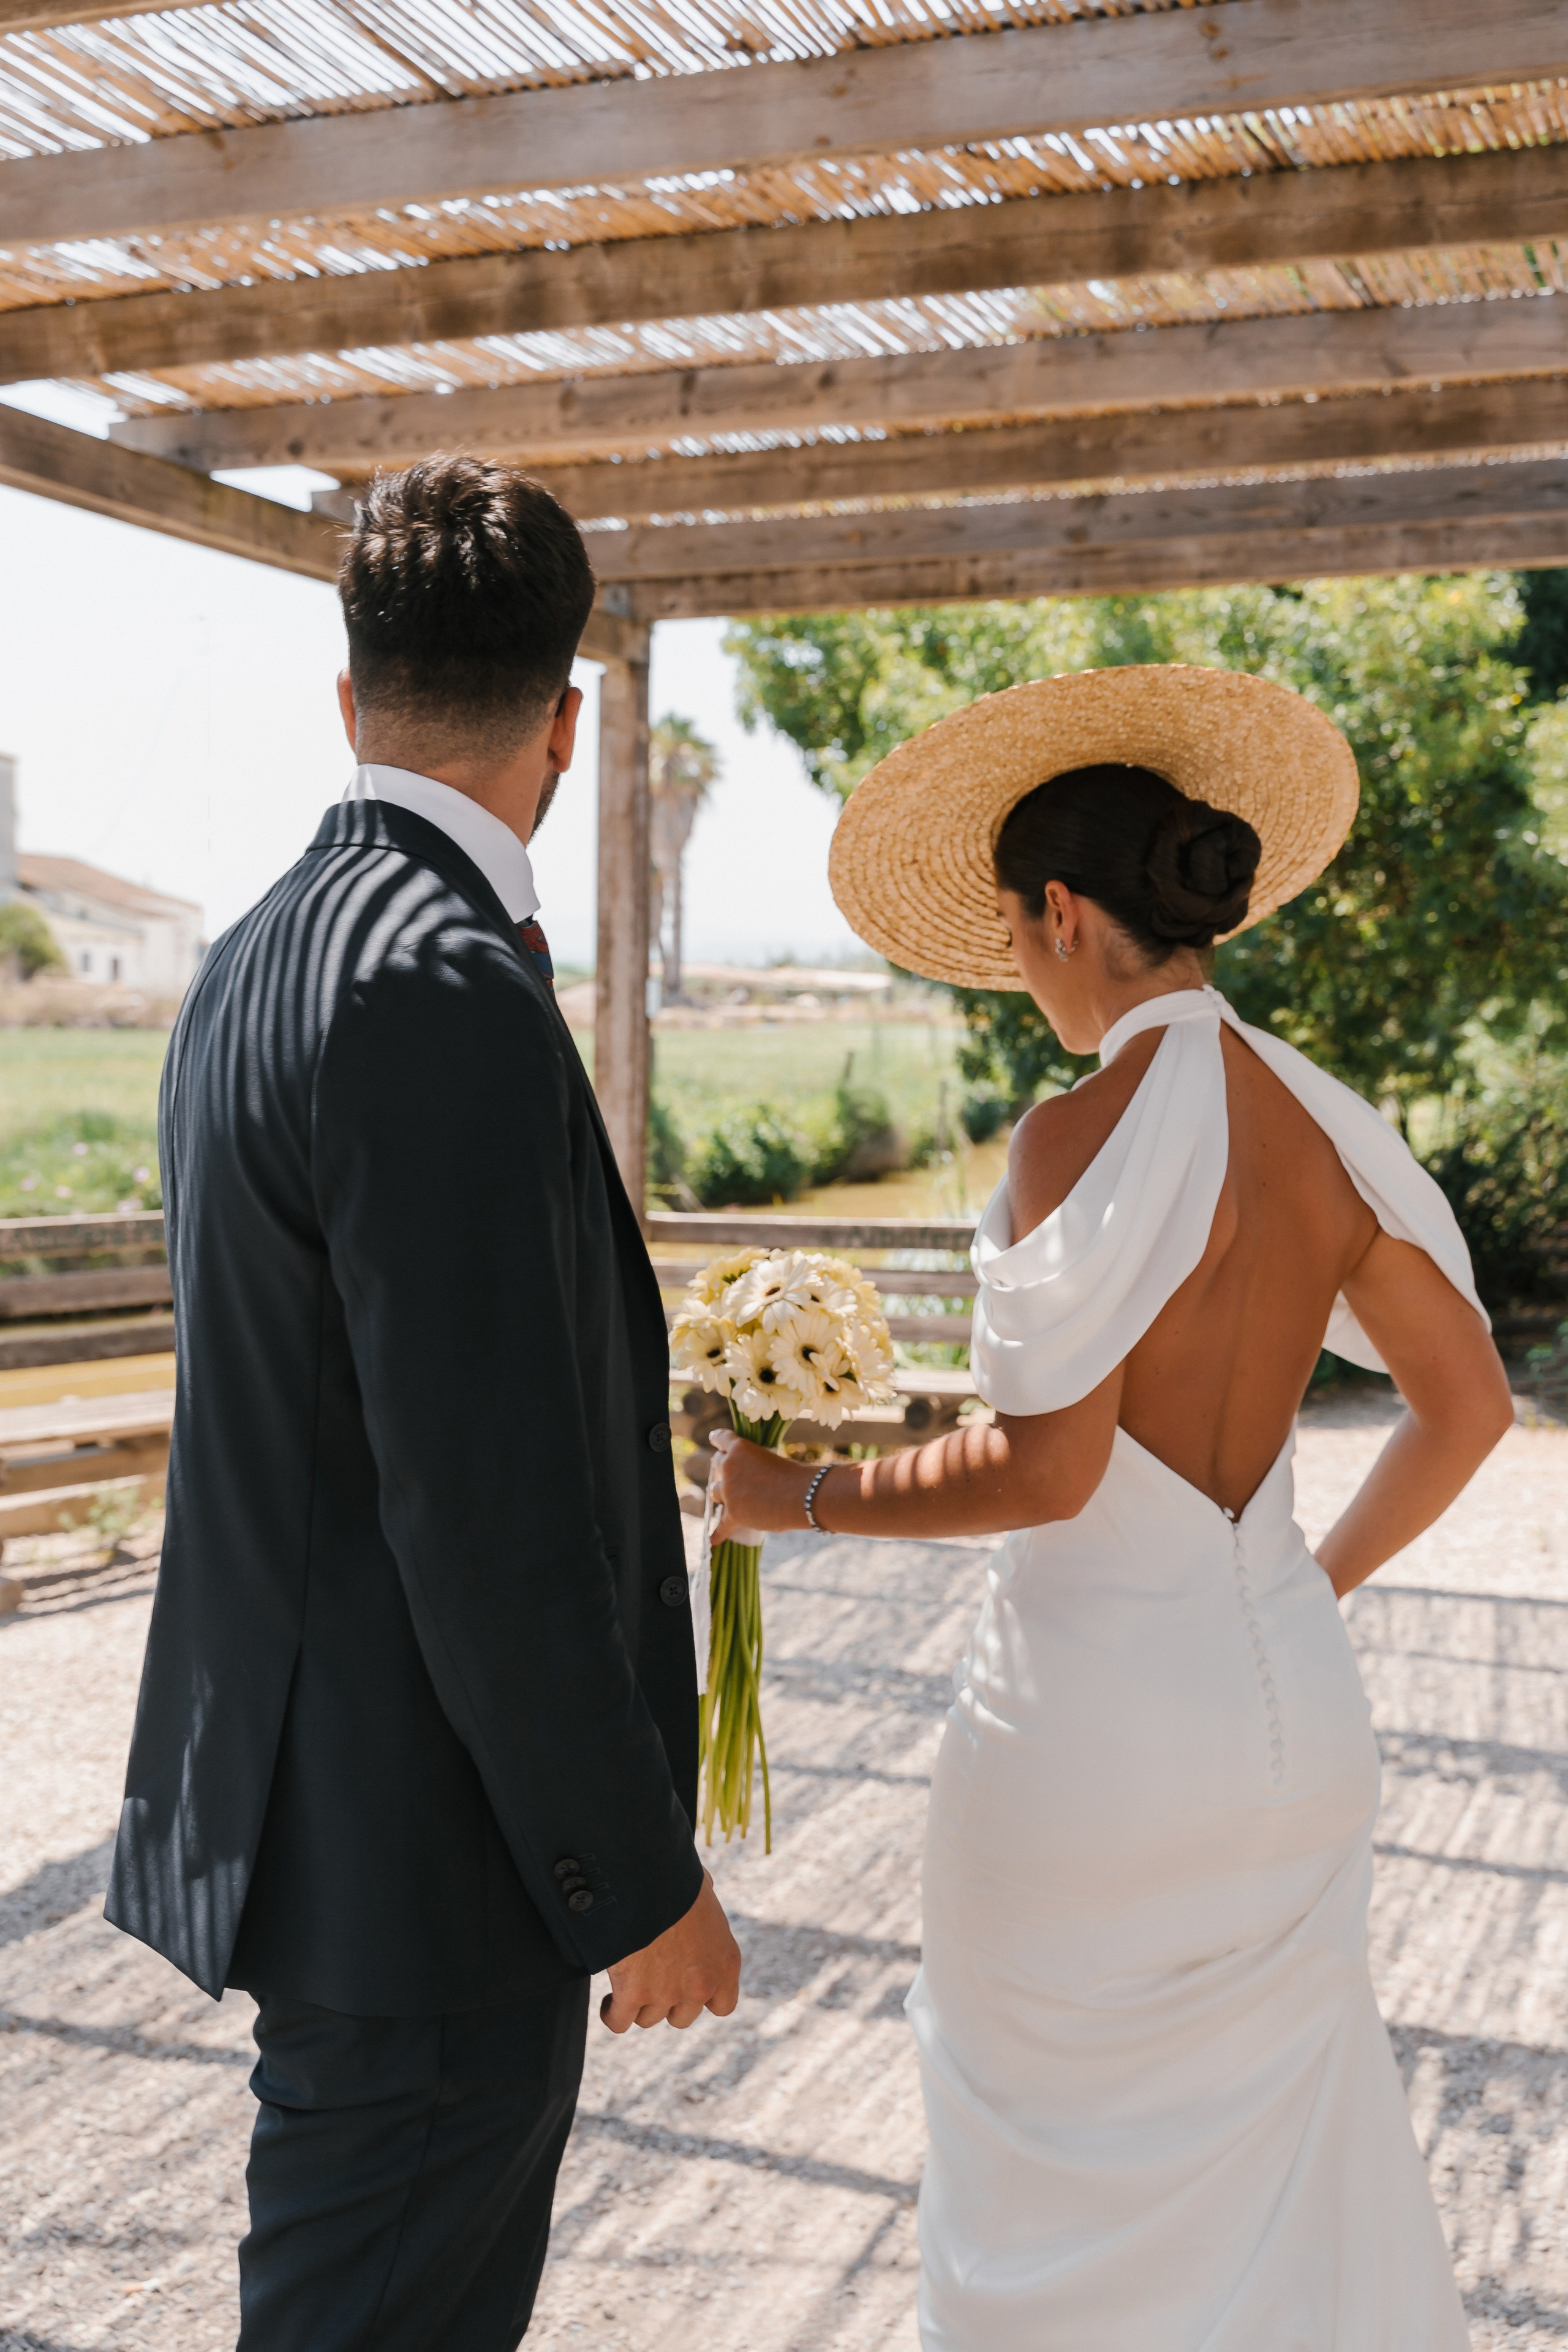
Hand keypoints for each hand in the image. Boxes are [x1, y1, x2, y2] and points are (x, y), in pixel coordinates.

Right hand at [600, 1870, 741, 2031]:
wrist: (650, 1875)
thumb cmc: (677, 1878)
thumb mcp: (705, 1896)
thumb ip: (704, 1915)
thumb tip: (699, 1901)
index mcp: (725, 1962)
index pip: (722, 2006)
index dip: (703, 1998)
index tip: (687, 1985)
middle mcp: (701, 1984)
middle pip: (681, 2017)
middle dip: (667, 2001)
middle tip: (652, 1978)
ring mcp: (667, 1992)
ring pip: (648, 2019)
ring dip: (638, 2004)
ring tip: (627, 1982)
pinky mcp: (633, 1993)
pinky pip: (620, 2022)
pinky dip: (612, 2014)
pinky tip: (609, 2001)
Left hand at [709, 1427, 814, 1541]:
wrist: (803, 1495)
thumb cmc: (796, 1476)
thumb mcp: (772, 1460)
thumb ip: (756, 1467)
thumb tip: (749, 1484)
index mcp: (740, 1448)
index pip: (721, 1438)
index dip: (717, 1440)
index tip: (714, 1440)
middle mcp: (729, 1466)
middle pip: (717, 1465)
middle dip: (722, 1469)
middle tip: (731, 1475)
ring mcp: (729, 1490)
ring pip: (714, 1491)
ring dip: (721, 1494)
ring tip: (729, 1498)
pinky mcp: (734, 1513)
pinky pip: (721, 1525)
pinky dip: (717, 1533)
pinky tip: (712, 1539)